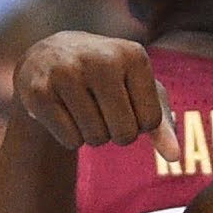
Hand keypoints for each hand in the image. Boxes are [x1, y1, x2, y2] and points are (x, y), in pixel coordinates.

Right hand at [13, 31, 179, 160]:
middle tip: (103, 110)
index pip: (151, 121)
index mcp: (133, 55)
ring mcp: (66, 72)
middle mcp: (101, 59)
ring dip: (93, 134)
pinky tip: (63, 110)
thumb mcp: (140, 91)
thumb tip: (175, 157)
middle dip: (117, 133)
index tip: (126, 103)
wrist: (49, 56)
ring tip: (83, 108)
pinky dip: (70, 137)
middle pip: (125, 134)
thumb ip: (162, 124)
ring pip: (96, 139)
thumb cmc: (109, 78)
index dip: (140, 123)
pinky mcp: (38, 91)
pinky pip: (70, 140)